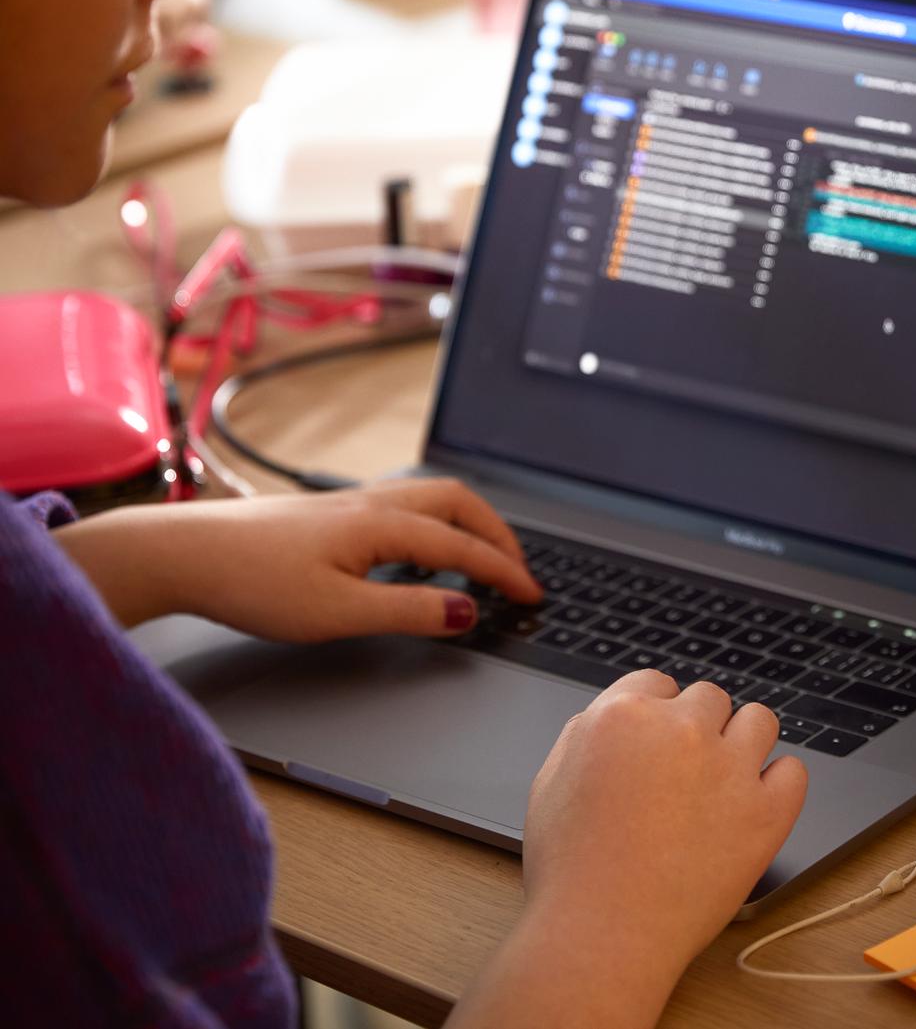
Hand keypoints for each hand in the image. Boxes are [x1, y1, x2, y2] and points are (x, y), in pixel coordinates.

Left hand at [56, 477, 539, 638]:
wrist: (184, 553)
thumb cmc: (253, 583)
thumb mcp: (338, 614)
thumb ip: (409, 612)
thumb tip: (467, 612)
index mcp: (384, 525)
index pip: (464, 547)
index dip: (504, 573)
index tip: (533, 596)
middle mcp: (374, 504)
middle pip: (458, 503)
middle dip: (497, 535)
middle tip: (518, 572)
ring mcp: (351, 503)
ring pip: (431, 499)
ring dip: (467, 525)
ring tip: (480, 560)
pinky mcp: (330, 514)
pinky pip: (404, 506)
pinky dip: (435, 524)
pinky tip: (418, 556)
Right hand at [449, 670, 807, 1028]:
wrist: (600, 938)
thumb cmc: (569, 871)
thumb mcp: (551, 781)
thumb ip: (587, 733)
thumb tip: (620, 717)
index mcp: (624, 714)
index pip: (658, 683)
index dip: (657, 716)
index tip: (658, 746)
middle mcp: (680, 729)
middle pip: (709, 698)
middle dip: (698, 729)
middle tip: (686, 775)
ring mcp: (728, 769)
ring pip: (760, 720)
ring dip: (744, 742)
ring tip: (727, 780)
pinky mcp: (765, 813)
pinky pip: (793, 772)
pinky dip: (778, 785)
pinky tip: (755, 804)